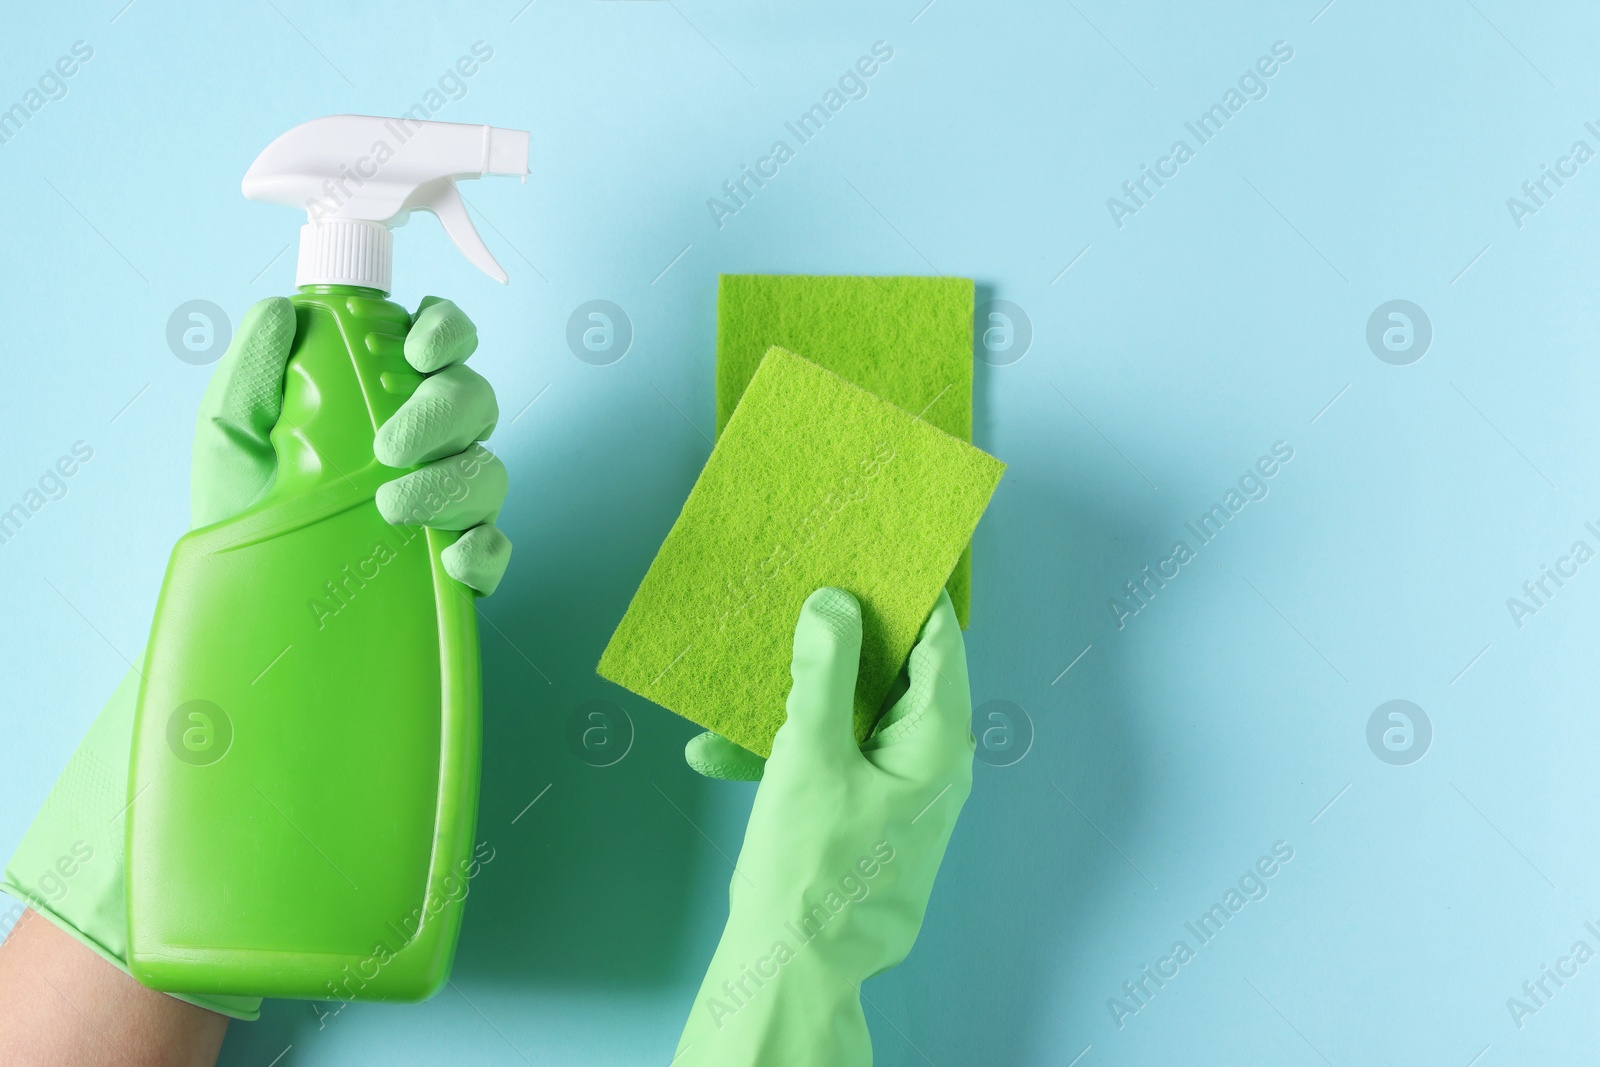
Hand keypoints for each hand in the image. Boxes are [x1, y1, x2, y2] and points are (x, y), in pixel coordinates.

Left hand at [192, 295, 511, 592]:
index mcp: (383, 392)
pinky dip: (482, 550)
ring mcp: (448, 498)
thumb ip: (253, 369)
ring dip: (451, 483)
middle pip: (473, 399)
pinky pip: (493, 547)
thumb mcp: (230, 431)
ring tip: (394, 506)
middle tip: (390, 447)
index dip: (446, 332)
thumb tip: (280, 310)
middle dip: (442, 413)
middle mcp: (429, 439)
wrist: (242, 594)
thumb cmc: (240, 503)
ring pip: (489, 469)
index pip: (439, 342)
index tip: (416, 351)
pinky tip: (451, 557)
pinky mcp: (456, 559)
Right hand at [674, 588, 974, 1066]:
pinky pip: (841, 759)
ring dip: (803, 697)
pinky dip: (795, 746)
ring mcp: (904, 792)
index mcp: (939, 740)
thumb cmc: (811, 870)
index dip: (910, 589)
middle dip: (845, 636)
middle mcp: (934, 762)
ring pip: (858, 718)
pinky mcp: (871, 818)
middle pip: (898, 673)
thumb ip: (823, 672)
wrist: (795, 972)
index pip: (940, 638)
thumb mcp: (810, 755)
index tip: (876, 547)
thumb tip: (836, 602)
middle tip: (803, 590)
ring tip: (750, 673)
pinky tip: (726, 748)